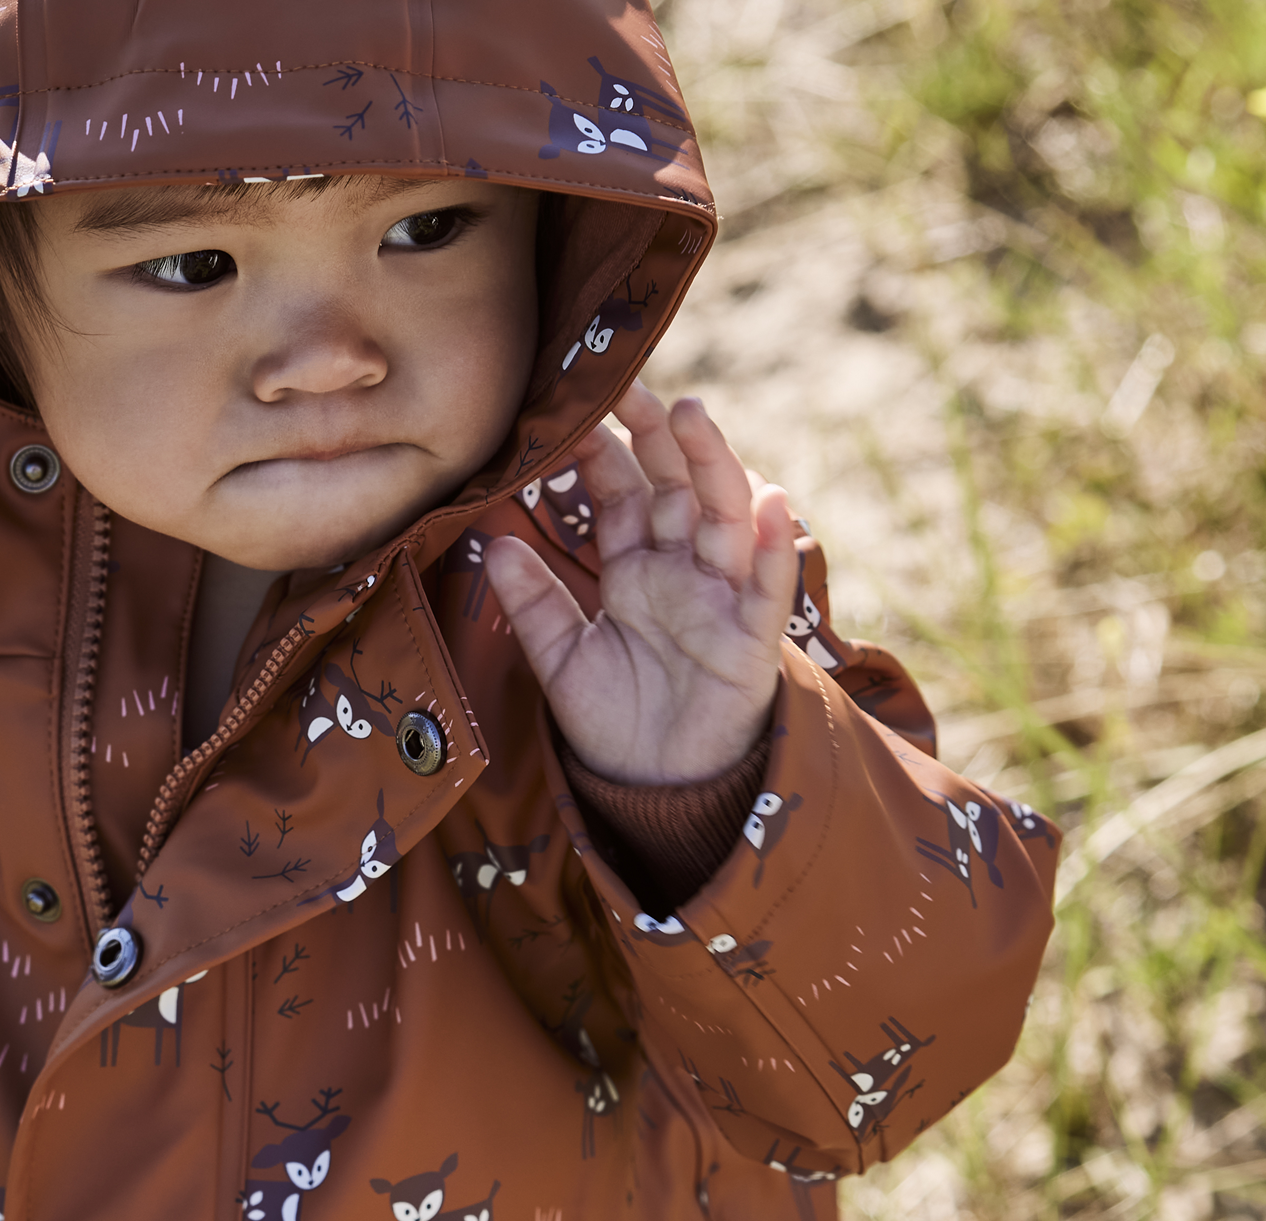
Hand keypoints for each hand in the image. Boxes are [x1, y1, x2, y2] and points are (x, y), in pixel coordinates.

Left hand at [485, 381, 796, 784]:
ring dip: (714, 465)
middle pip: (674, 487)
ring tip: (693, 416)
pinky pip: (767, 588)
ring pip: (724, 518)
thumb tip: (492, 542)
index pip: (620, 493)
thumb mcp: (560, 658)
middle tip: (632, 387)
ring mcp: (721, 600)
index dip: (602, 451)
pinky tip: (770, 502)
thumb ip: (533, 602)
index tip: (573, 409)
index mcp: (634, 570)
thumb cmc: (614, 720)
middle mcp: (681, 572)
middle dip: (657, 437)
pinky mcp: (753, 640)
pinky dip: (772, 547)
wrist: (654, 788)